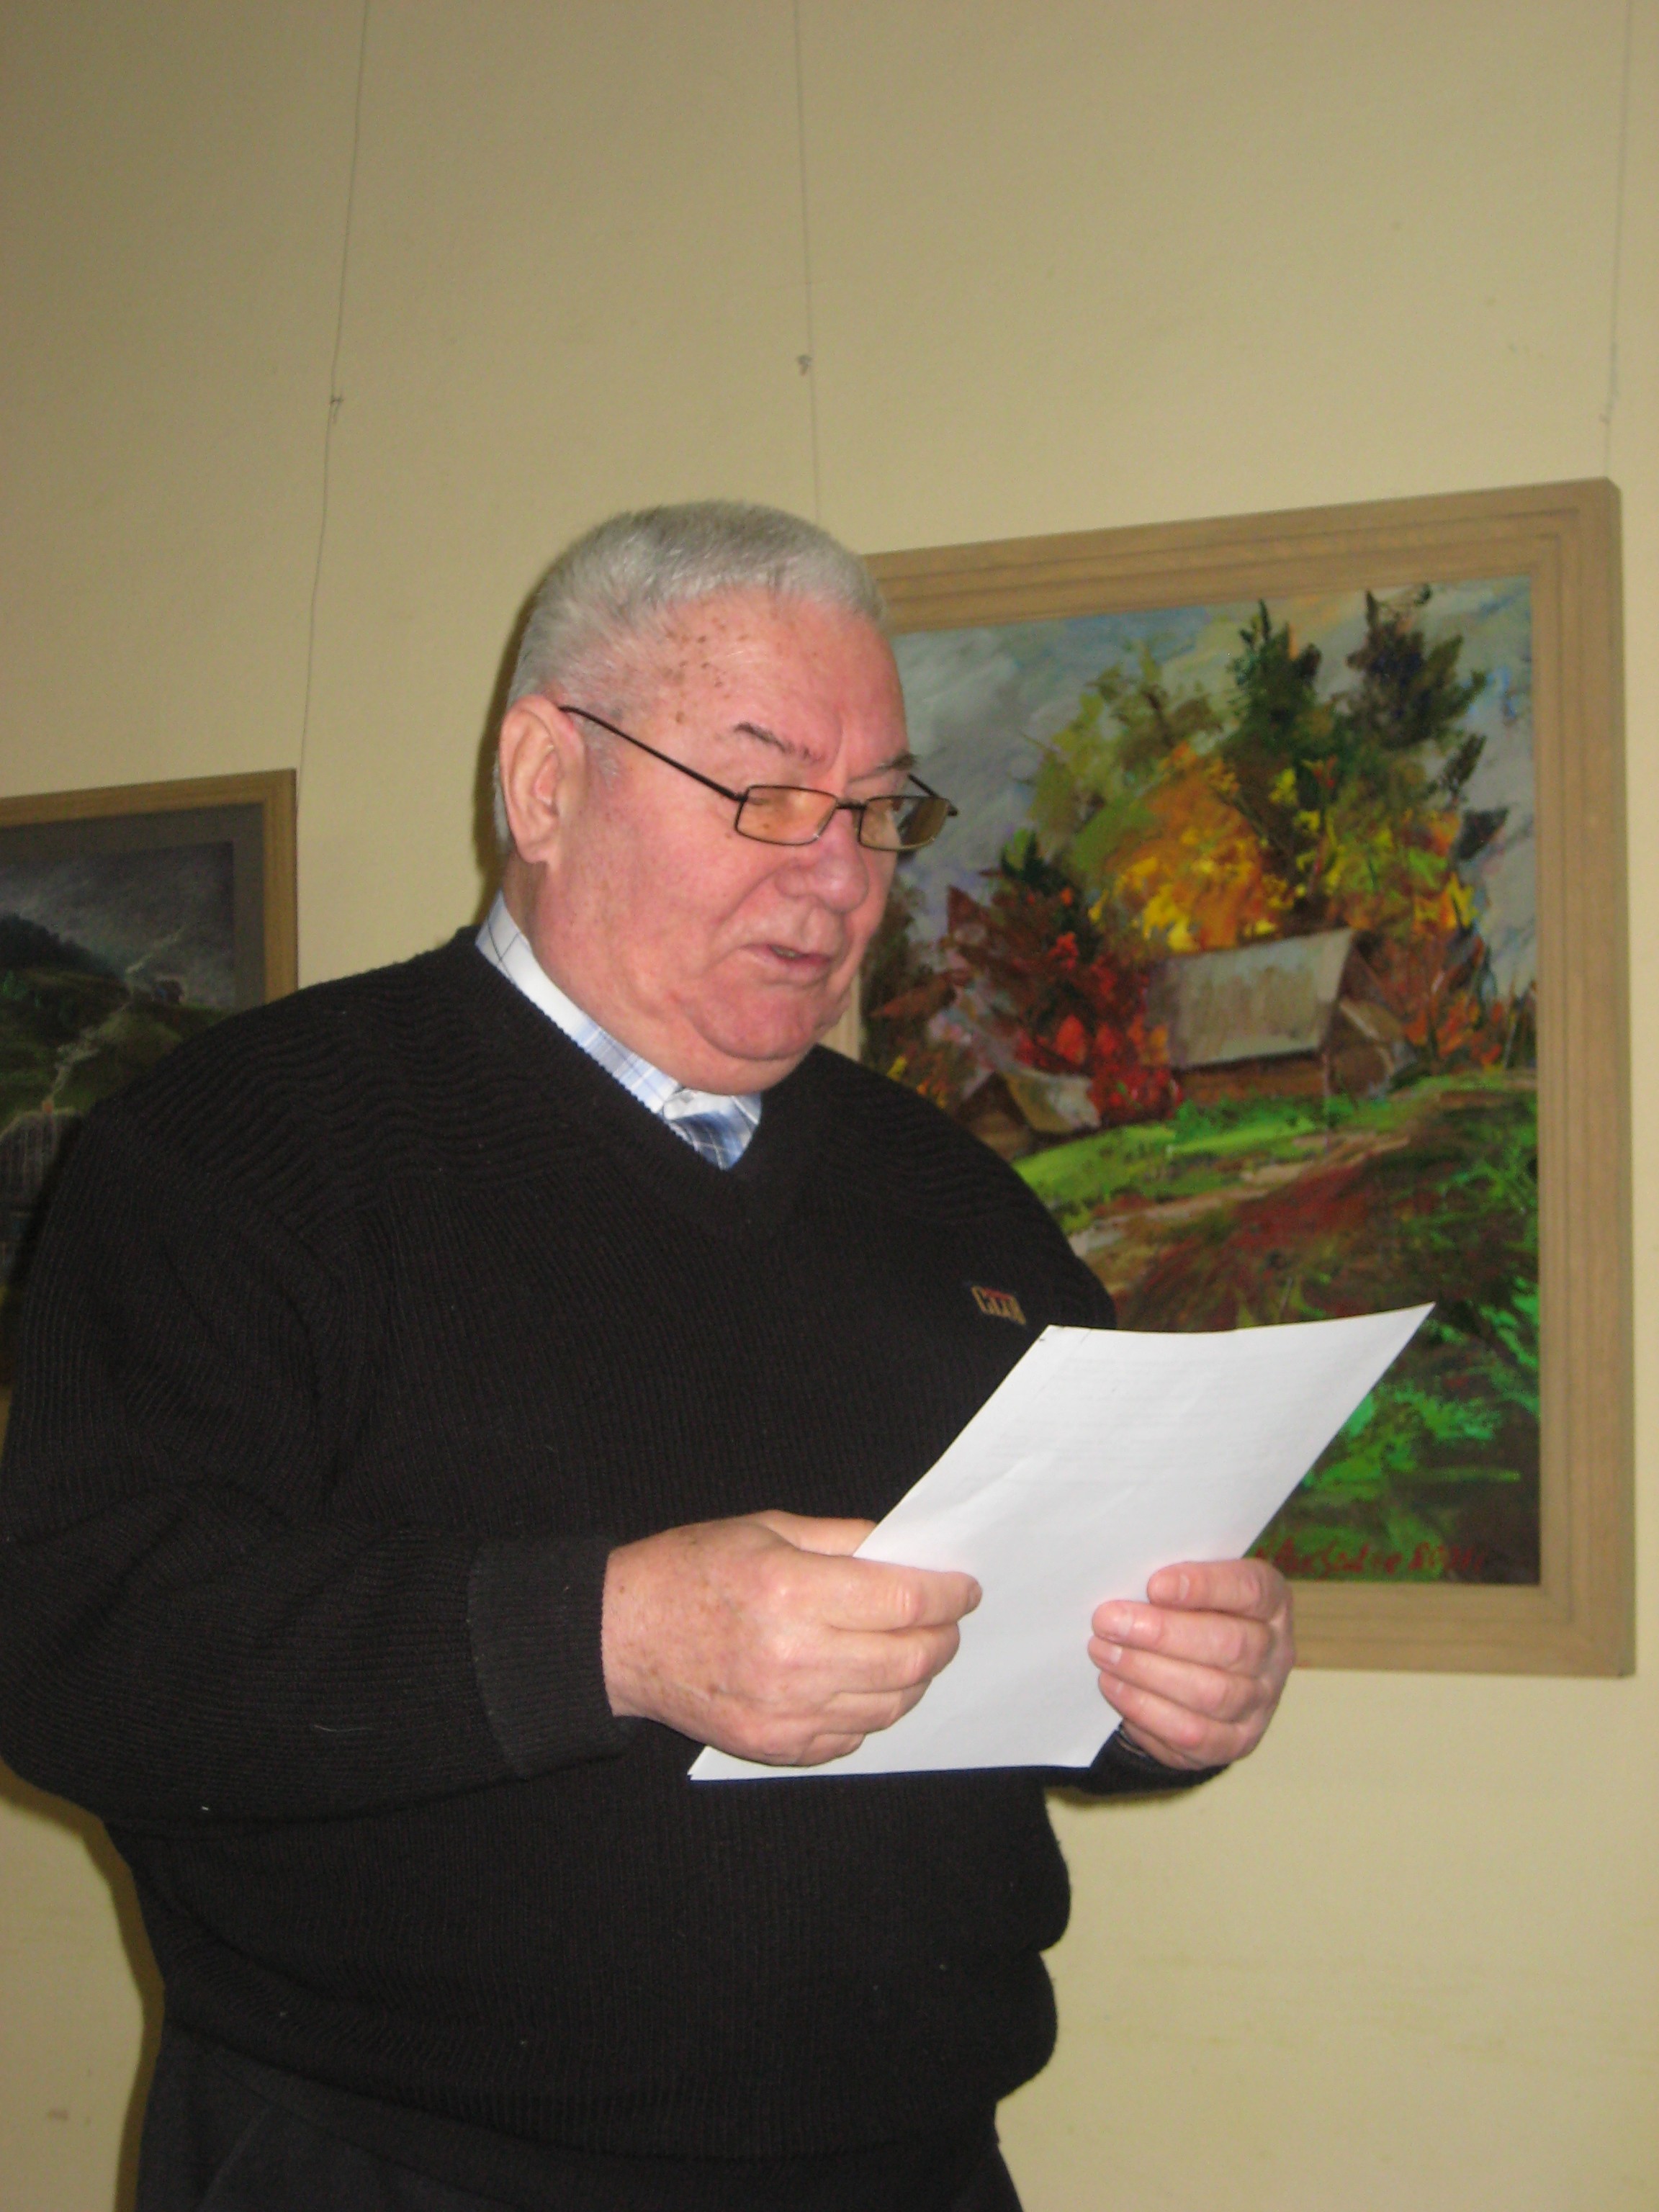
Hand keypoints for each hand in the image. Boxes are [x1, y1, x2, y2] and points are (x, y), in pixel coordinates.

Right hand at [602, 1511, 980, 1765]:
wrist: (623, 1636)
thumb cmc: (690, 1571)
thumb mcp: (765, 1529)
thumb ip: (841, 1540)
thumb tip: (905, 1552)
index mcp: (793, 1591)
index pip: (905, 1600)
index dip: (948, 1593)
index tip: (965, 1587)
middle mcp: (795, 1657)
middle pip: (909, 1658)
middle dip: (944, 1637)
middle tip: (949, 1621)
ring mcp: (786, 1711)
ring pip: (890, 1704)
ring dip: (917, 1677)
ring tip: (916, 1650)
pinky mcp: (776, 1745)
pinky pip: (852, 1737)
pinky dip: (875, 1710)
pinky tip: (870, 1682)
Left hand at [1089, 1559, 1294, 1770]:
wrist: (1203, 1675)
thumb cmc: (1191, 1615)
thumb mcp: (1191, 1589)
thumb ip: (1172, 1583)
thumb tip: (1124, 1580)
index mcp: (1271, 1603)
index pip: (1250, 1589)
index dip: (1205, 1586)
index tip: (1154, 1585)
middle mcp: (1275, 1653)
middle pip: (1229, 1645)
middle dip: (1162, 1634)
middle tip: (1108, 1621)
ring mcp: (1261, 1702)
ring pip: (1210, 1693)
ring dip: (1147, 1672)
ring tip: (1104, 1652)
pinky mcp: (1237, 1741)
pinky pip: (1193, 1733)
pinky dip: (1147, 1710)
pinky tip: (1114, 1687)